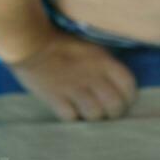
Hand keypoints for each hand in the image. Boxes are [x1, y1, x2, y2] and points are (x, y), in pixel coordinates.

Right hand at [6, 30, 137, 121]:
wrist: (30, 43)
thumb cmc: (61, 42)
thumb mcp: (90, 47)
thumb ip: (105, 63)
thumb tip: (117, 82)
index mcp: (103, 60)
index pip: (128, 85)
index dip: (129, 96)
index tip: (124, 100)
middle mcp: (92, 76)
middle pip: (115, 106)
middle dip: (113, 111)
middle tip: (106, 110)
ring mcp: (74, 89)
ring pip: (95, 115)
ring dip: (93, 115)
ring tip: (87, 110)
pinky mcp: (56, 99)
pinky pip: (72, 118)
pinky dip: (73, 116)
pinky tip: (70, 109)